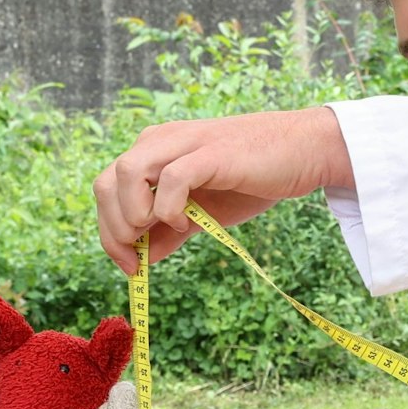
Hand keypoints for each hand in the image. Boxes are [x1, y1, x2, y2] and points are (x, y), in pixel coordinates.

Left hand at [93, 107, 353, 275]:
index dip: (107, 232)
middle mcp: (160, 142)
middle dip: (113, 229)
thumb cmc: (251, 180)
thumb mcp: (201, 211)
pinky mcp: (210, 153)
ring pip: (127, 172)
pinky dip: (168, 208)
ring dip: (132, 214)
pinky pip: (170, 178)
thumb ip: (169, 230)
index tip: (129, 266)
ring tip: (157, 234)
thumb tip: (142, 259)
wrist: (302, 154)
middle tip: (137, 259)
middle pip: (105, 182)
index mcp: (152, 152)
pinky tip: (185, 223)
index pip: (105, 188)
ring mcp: (183, 144)